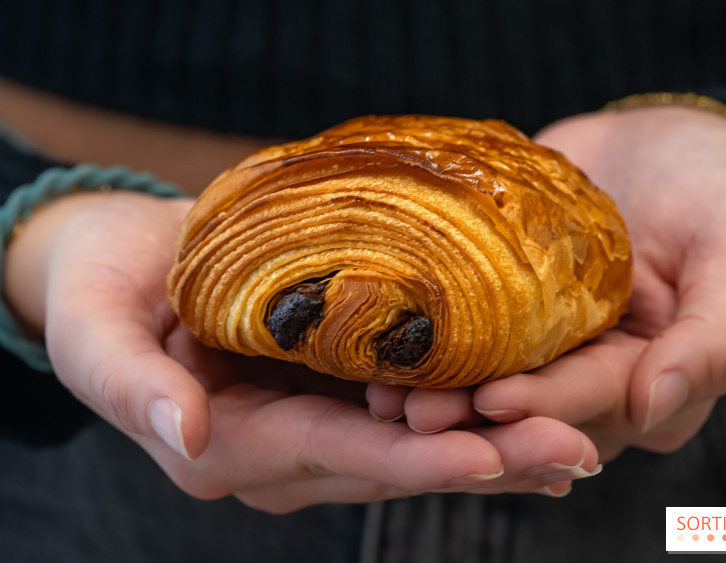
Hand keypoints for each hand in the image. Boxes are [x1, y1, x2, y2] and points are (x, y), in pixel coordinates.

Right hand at [5, 191, 599, 509]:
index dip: (411, 458)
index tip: (488, 455)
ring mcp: (316, 420)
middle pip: (396, 459)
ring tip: (576, 432)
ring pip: (416, 438)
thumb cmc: (98, 292)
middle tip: (572, 450)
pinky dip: (468, 403)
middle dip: (485, 457)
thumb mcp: (94, 335)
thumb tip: (182, 439)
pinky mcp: (335, 384)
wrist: (120, 263)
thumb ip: (131, 388)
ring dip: (495, 437)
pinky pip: (410, 400)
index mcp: (231, 446)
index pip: (335, 456)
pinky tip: (529, 399)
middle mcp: (286, 449)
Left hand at [368, 106, 725, 461]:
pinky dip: (428, 337)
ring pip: (486, 376)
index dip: (542, 406)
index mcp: (647, 384)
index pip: (591, 403)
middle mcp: (588, 377)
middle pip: (528, 406)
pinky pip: (465, 327)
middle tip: (413, 410)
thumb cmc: (715, 198)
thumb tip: (654, 408)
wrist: (660, 143)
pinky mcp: (504, 307)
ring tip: (384, 388)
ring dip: (437, 388)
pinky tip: (384, 341)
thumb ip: (711, 343)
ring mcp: (541, 344)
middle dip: (470, 414)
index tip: (490, 401)